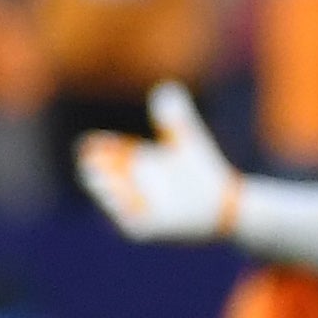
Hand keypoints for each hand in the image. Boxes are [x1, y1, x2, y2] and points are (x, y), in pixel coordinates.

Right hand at [76, 81, 242, 240]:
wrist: (228, 204)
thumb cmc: (204, 172)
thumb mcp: (188, 141)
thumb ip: (177, 118)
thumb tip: (168, 88)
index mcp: (134, 163)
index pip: (106, 153)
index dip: (99, 147)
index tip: (92, 142)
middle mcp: (130, 185)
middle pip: (101, 176)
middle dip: (94, 169)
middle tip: (90, 160)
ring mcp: (137, 207)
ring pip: (111, 200)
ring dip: (104, 191)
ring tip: (100, 179)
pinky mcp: (148, 229)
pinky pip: (130, 223)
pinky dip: (123, 213)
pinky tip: (122, 201)